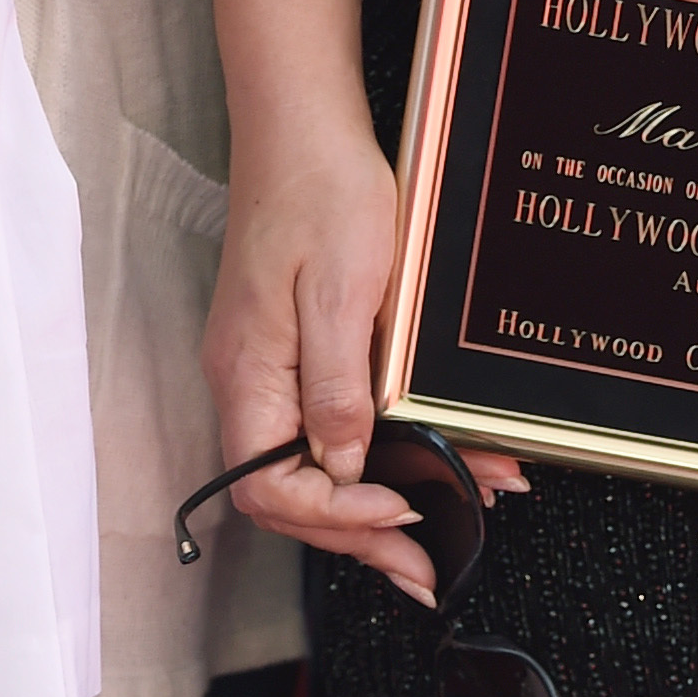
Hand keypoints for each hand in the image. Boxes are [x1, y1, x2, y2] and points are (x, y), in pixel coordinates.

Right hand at [200, 112, 522, 605]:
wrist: (304, 123)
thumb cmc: (317, 189)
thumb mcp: (339, 289)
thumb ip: (337, 385)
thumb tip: (342, 464)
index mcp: (247, 374)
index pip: (271, 487)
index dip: (337, 515)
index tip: (404, 508)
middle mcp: (249, 383)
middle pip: (292, 494)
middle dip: (362, 539)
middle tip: (427, 573)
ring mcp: (269, 369)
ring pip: (315, 468)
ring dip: (379, 504)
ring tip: (450, 527)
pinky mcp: (294, 352)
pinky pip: (329, 426)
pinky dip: (379, 456)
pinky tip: (431, 464)